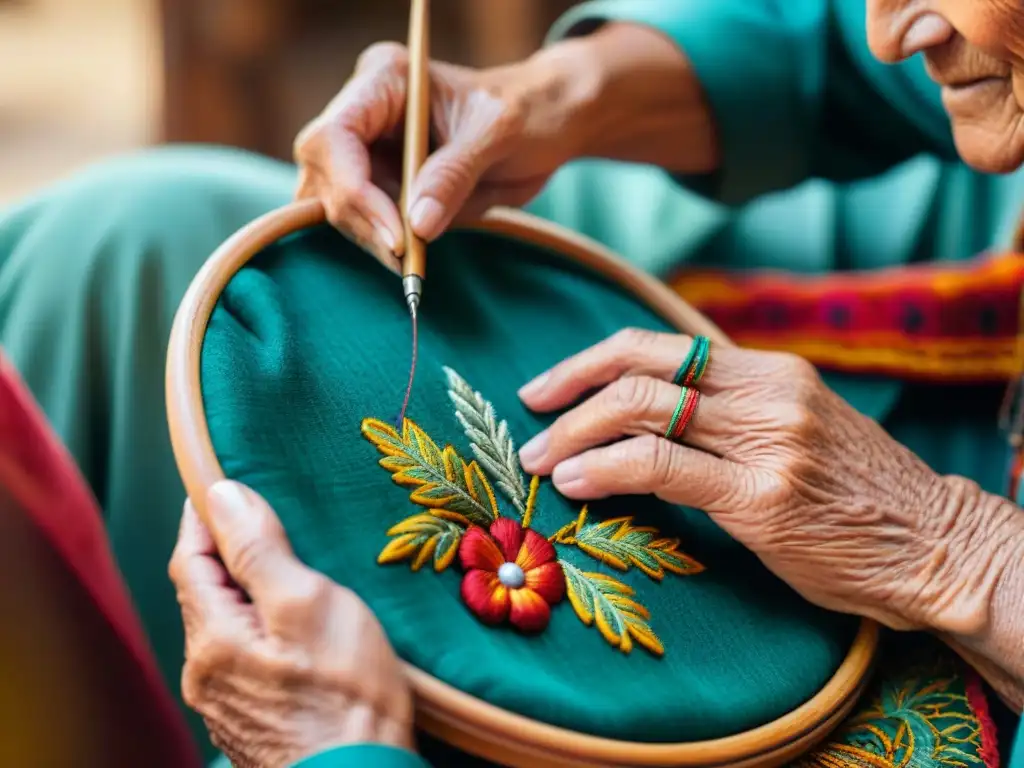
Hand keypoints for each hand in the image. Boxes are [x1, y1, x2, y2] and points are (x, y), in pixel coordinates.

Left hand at [169, 481, 413, 767]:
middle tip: (257, 517)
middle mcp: (204, 673)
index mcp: (211, 638)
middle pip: (204, 594)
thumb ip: (259, 548)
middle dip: (225, 552)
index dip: (203, 517)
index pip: (190, 558)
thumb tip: (220, 493)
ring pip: (224, 627)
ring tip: (282, 569)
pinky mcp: (252, 722)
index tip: (217, 482)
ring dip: (243, 593)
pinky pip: (242, 658)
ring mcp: (226, 703)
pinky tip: (291, 630)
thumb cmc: (344, 694)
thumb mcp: (307, 601)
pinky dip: (258, 629)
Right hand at [294, 41, 589, 262]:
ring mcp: (367, 152)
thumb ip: (454, 176)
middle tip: (405, 259)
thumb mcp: (497, 135)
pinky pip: (361, 222)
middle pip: (326, 176)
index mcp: (385, 80)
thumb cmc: (527, 112)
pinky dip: (380, 246)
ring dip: (369, 238)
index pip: (335, 137)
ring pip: (335, 205)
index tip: (396, 236)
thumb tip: (417, 226)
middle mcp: (364, 114)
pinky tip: (409, 261)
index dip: (354, 189)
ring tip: (412, 264)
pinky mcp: (381, 186)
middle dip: (361, 221)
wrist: (548, 125)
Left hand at [515, 328, 1008, 632]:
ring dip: (573, 433)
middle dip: (568, 386)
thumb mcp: (799, 428)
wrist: (935, 544)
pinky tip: (575, 483)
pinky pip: (660, 467)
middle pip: (641, 364)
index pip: (660, 344)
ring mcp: (767, 441)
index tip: (549, 386)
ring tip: (538, 460)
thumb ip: (733, 412)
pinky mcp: (762, 498)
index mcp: (770, 371)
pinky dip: (605, 469)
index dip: (591, 359)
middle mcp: (767, 393)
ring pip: (643, 408)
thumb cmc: (858, 495)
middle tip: (529, 417)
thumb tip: (650, 413)